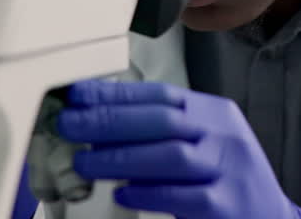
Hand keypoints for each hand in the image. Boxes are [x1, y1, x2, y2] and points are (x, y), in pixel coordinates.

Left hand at [56, 80, 300, 218]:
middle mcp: (225, 137)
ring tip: (86, 162)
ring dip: (121, 157)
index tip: (78, 95)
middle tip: (70, 125)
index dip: (117, 94)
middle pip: (163, 120)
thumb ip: (166, 132)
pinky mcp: (227, 207)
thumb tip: (103, 124)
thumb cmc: (230, 182)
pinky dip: (150, 193)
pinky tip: (124, 194)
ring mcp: (229, 171)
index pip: (162, 95)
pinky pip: (184, 198)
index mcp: (216, 114)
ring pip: (171, 156)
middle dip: (110, 120)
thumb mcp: (206, 144)